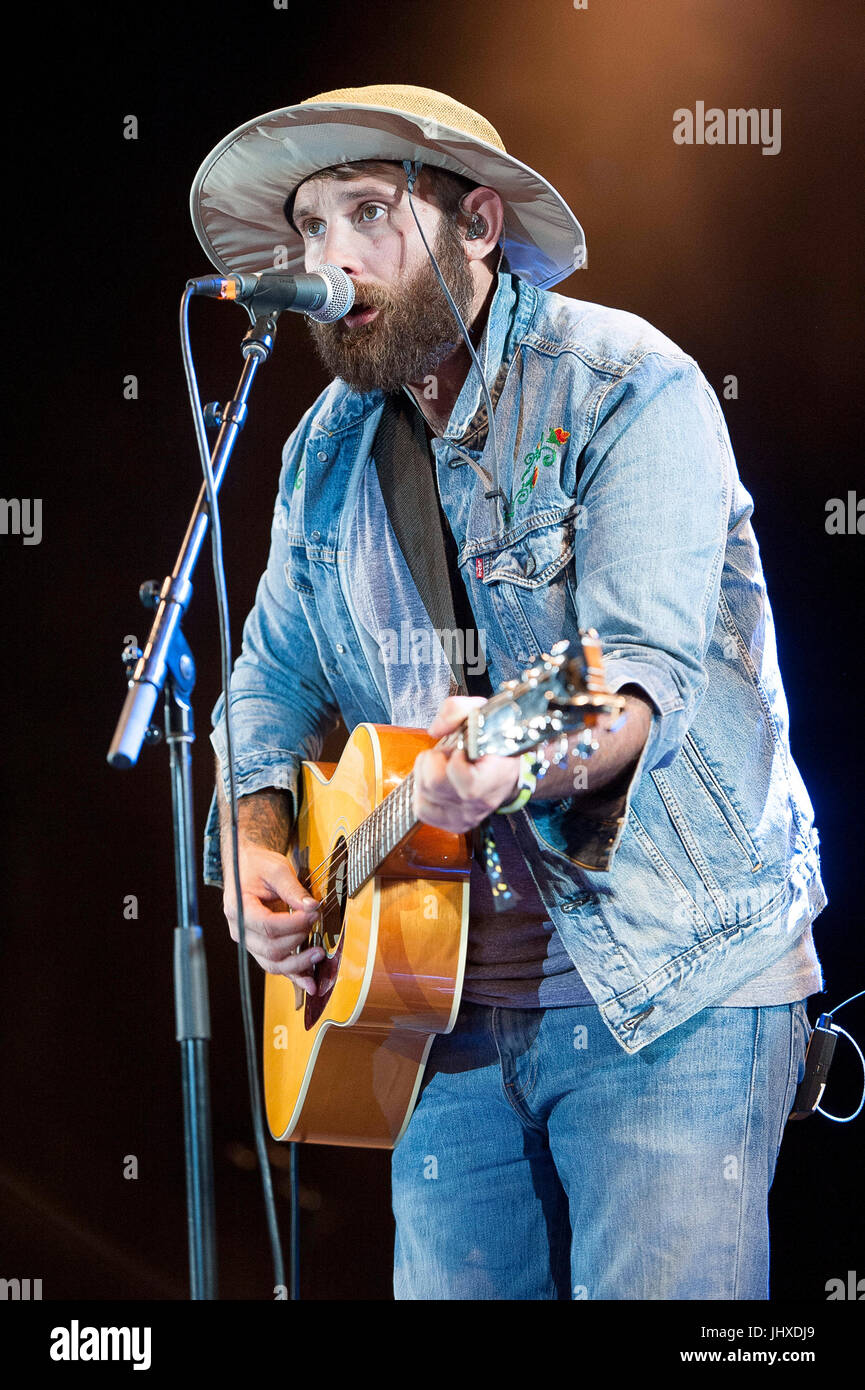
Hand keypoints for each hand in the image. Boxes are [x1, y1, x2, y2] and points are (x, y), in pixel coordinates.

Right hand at [222, 844, 324, 993]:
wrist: (246, 866)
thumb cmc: (258, 866)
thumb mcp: (276, 869)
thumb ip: (293, 889)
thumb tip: (312, 907)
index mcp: (239, 909)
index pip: (267, 926)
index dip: (294, 924)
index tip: (313, 914)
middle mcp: (240, 930)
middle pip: (271, 948)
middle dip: (298, 939)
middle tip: (316, 922)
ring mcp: (249, 941)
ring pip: (273, 963)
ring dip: (298, 963)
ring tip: (319, 955)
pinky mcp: (260, 946)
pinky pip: (276, 965)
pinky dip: (294, 973)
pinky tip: (309, 981)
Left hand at [413, 696, 521, 832]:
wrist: (510, 768)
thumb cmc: (496, 740)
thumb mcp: (482, 712)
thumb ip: (456, 710)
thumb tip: (434, 731)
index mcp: (495, 777)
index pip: (463, 778)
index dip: (454, 757)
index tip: (463, 747)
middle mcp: (481, 803)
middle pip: (433, 784)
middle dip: (433, 761)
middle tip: (447, 753)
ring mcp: (467, 817)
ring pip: (424, 795)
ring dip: (425, 773)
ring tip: (442, 765)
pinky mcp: (454, 824)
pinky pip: (422, 810)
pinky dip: (422, 793)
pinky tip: (437, 780)